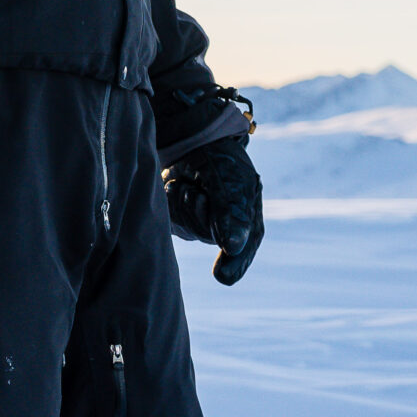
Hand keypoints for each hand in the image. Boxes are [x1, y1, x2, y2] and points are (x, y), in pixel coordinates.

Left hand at [164, 135, 263, 284]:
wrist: (191, 139)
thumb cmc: (219, 160)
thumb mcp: (230, 180)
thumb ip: (231, 212)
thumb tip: (232, 248)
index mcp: (246, 219)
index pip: (243, 246)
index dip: (235, 263)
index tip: (222, 277)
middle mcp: (224, 228)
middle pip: (208, 235)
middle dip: (200, 211)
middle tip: (199, 191)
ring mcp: (199, 225)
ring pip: (187, 225)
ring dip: (184, 200)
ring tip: (189, 184)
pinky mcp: (177, 220)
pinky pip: (170, 218)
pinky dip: (171, 198)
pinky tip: (176, 186)